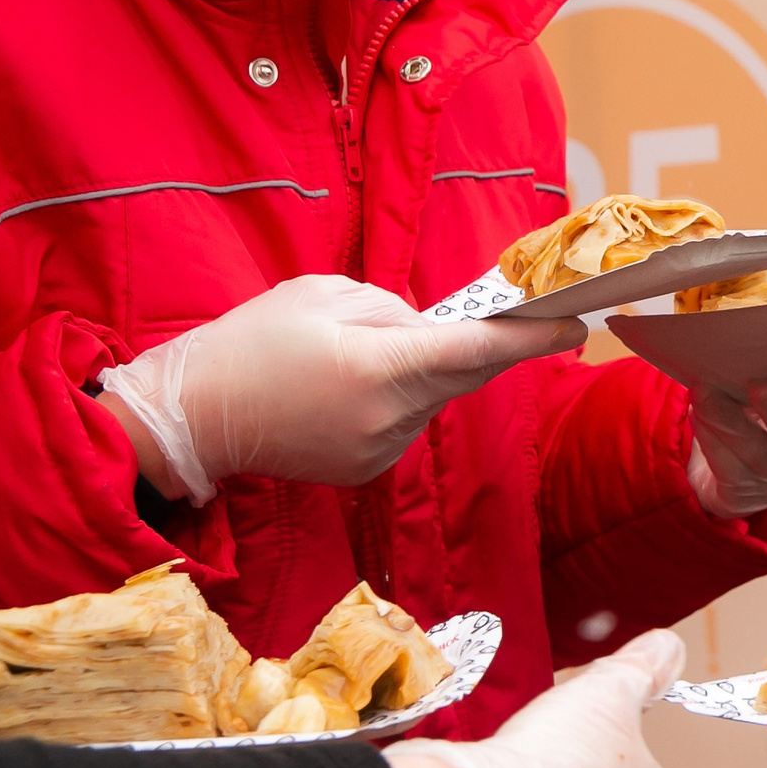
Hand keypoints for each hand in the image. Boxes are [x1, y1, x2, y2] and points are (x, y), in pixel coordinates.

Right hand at [97, 275, 583, 503]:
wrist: (191, 417)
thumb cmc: (251, 342)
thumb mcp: (324, 296)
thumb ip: (394, 310)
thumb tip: (434, 329)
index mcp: (381, 369)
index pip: (476, 351)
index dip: (530, 338)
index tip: (575, 325)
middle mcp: (391, 419)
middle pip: (461, 374)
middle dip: (468, 345)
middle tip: (463, 317)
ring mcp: (380, 452)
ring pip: (432, 398)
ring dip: (420, 371)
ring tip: (352, 356)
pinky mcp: (367, 471)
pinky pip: (406, 422)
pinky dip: (397, 399)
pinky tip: (344, 390)